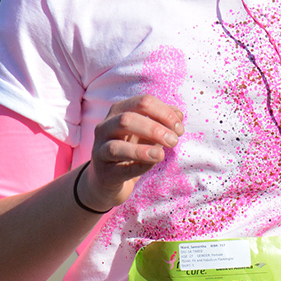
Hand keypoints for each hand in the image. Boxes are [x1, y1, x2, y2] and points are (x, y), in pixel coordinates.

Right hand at [80, 95, 183, 211]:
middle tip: (174, 141)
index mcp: (118, 111)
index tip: (179, 128)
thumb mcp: (147, 133)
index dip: (164, 113)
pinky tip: (152, 164)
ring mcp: (100, 150)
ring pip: (116, 146)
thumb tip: (179, 115)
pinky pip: (121, 169)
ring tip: (161, 154)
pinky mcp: (104, 173)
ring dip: (142, 149)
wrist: (108, 178)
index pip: (142, 102)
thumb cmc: (130, 150)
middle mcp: (105, 127)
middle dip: (154, 129)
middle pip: (127, 120)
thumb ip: (162, 122)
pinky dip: (138, 166)